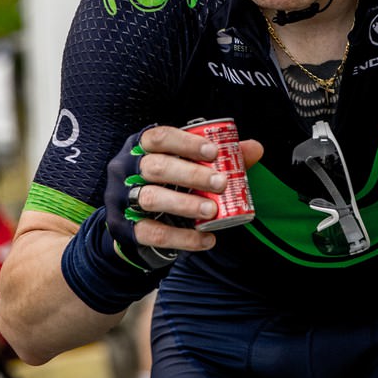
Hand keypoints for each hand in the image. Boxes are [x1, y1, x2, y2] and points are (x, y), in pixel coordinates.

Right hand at [106, 124, 262, 258]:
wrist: (134, 219)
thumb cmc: (167, 182)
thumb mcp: (186, 165)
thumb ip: (219, 157)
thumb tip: (255, 148)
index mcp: (141, 147)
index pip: (158, 137)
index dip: (186, 143)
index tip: (214, 152)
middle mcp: (126, 170)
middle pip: (156, 167)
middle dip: (191, 174)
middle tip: (221, 183)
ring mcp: (122, 199)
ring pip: (150, 198)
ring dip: (184, 204)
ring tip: (213, 210)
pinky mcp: (125, 229)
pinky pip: (152, 233)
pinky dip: (182, 238)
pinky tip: (206, 239)